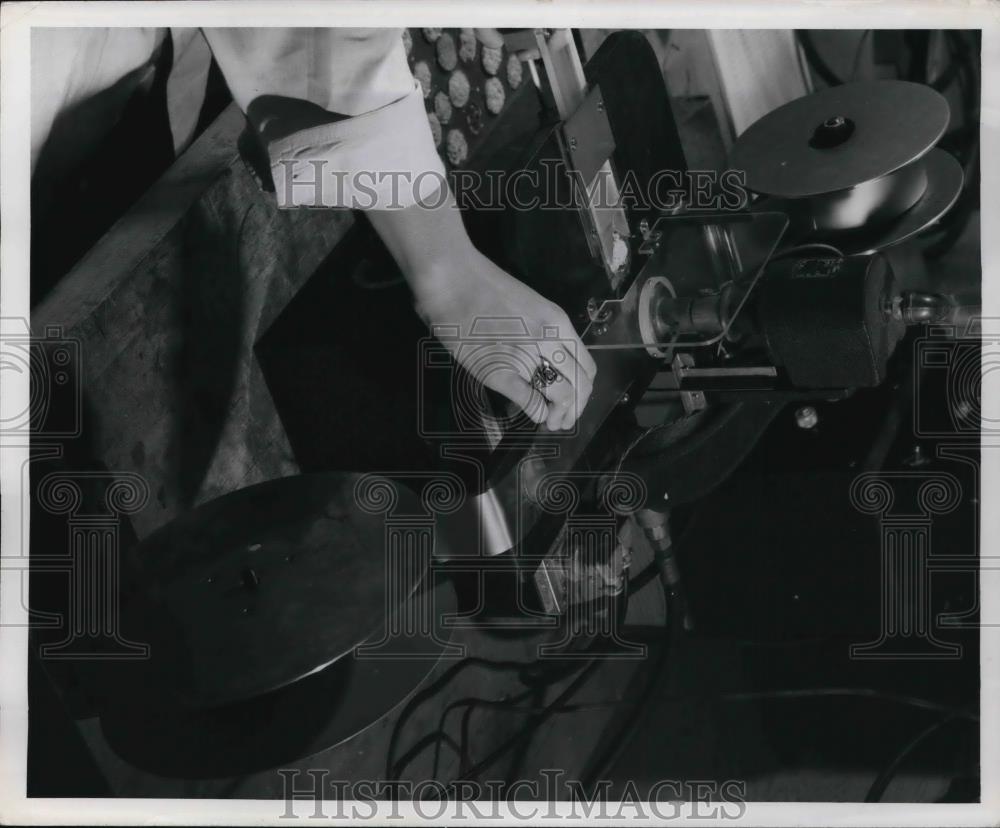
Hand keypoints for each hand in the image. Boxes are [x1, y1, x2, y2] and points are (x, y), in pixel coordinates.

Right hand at [411, 248, 596, 430]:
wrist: (450, 277)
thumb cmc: (484, 286)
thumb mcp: (530, 305)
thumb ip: (545, 333)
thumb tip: (552, 364)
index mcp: (557, 323)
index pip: (587, 367)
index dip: (584, 390)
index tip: (573, 400)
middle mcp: (548, 340)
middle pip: (579, 386)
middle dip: (574, 409)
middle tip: (562, 418)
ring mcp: (524, 356)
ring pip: (561, 396)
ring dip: (559, 415)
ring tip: (550, 421)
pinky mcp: (499, 370)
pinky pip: (530, 401)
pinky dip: (537, 413)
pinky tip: (534, 414)